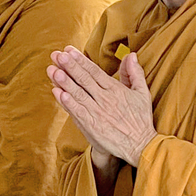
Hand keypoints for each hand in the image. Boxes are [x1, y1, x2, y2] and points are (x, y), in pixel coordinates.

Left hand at [48, 46, 156, 167]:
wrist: (141, 145)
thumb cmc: (141, 119)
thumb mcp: (142, 93)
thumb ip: (134, 73)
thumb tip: (131, 55)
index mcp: (115, 89)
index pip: (94, 71)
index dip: (80, 60)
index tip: (68, 50)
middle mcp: (105, 99)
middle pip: (84, 79)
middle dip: (69, 66)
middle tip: (57, 55)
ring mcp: (97, 112)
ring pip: (78, 93)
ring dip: (64, 81)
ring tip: (52, 70)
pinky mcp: (92, 126)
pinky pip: (77, 111)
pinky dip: (67, 102)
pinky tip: (57, 93)